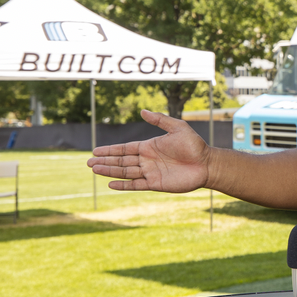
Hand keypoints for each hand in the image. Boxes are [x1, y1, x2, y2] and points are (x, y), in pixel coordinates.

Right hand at [87, 110, 208, 191]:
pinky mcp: (156, 184)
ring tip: (95, 170)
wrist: (207, 163)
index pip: (125, 149)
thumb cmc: (194, 145)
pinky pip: (136, 185)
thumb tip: (142, 111)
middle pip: (121, 161)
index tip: (96, 151)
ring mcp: (151, 172)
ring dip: (110, 171)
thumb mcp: (177, 127)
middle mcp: (147, 160)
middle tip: (89, 163)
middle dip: (105, 161)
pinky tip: (111, 185)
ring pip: (125, 172)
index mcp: (149, 147)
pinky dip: (124, 185)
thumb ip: (159, 120)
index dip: (110, 150)